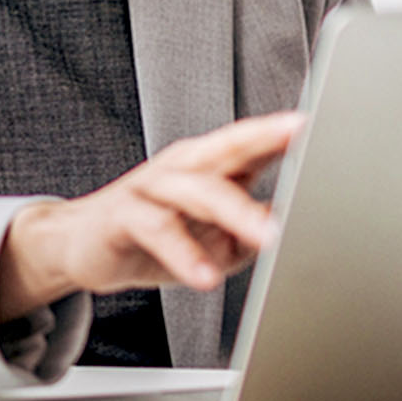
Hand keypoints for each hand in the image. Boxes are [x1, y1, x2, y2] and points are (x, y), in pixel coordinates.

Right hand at [0, 111, 302, 317]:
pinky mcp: (122, 215)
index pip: (250, 141)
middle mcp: (180, 167)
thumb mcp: (216, 238)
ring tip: (267, 240)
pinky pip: (156, 229)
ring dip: (234, 213)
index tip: (320, 124)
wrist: (81, 245)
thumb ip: (254, 228)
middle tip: (302, 143)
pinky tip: (203, 276)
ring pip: (195, 189)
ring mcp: (149, 186)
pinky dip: (183, 253)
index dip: (282, 131)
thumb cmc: (156, 236)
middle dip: (263, 140)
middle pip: (226, 147)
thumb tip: (297, 228)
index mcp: (207, 165)